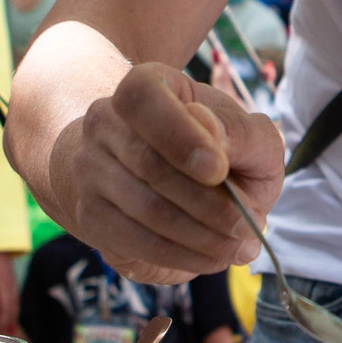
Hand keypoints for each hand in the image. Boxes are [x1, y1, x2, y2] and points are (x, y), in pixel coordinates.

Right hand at [50, 60, 280, 284]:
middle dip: (210, 203)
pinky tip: (213, 257)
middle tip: (250, 225)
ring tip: (240, 247)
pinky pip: (136, 241)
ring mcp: (90, 169)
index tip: (219, 170)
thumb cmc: (219, 152)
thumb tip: (212, 133)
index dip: (178, 134)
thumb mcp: (249, 138)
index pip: (143, 97)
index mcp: (148, 85)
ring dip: (202, 236)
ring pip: (145, 208)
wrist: (173, 182)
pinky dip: (182, 255)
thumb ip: (242, 133)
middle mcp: (106, 121)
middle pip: (149, 164)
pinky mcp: (90, 214)